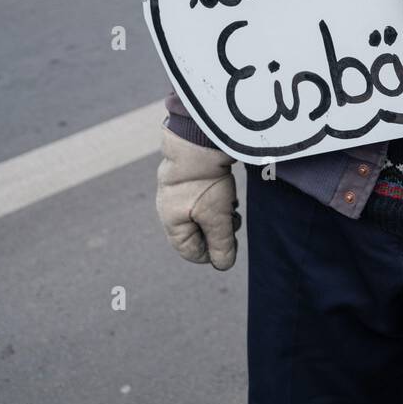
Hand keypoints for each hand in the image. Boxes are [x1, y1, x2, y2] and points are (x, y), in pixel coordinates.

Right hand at [156, 127, 239, 269]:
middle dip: (218, 230)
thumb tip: (223, 264)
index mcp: (172, 223)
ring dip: (219, 213)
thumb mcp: (217, 218)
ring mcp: (176, 191)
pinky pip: (201, 196)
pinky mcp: (187, 175)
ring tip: (231, 204)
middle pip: (197, 232)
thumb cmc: (205, 182)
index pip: (191, 252)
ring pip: (201, 213)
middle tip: (233, 221)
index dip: (213, 253)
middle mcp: (169, 208)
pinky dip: (216, 198)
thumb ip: (221, 244)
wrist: (198, 139)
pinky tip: (226, 190)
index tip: (230, 244)